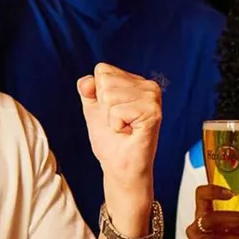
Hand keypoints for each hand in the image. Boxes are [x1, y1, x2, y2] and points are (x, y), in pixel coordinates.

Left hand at [79, 63, 161, 205]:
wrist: (120, 168)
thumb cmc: (111, 141)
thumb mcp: (93, 110)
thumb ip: (88, 90)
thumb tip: (86, 81)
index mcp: (136, 81)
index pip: (102, 70)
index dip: (98, 94)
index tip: (111, 113)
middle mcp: (148, 86)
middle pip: (105, 81)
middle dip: (104, 107)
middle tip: (118, 123)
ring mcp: (152, 98)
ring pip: (109, 95)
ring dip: (111, 117)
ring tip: (124, 128)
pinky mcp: (152, 112)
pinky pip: (117, 111)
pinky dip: (117, 125)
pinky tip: (129, 132)